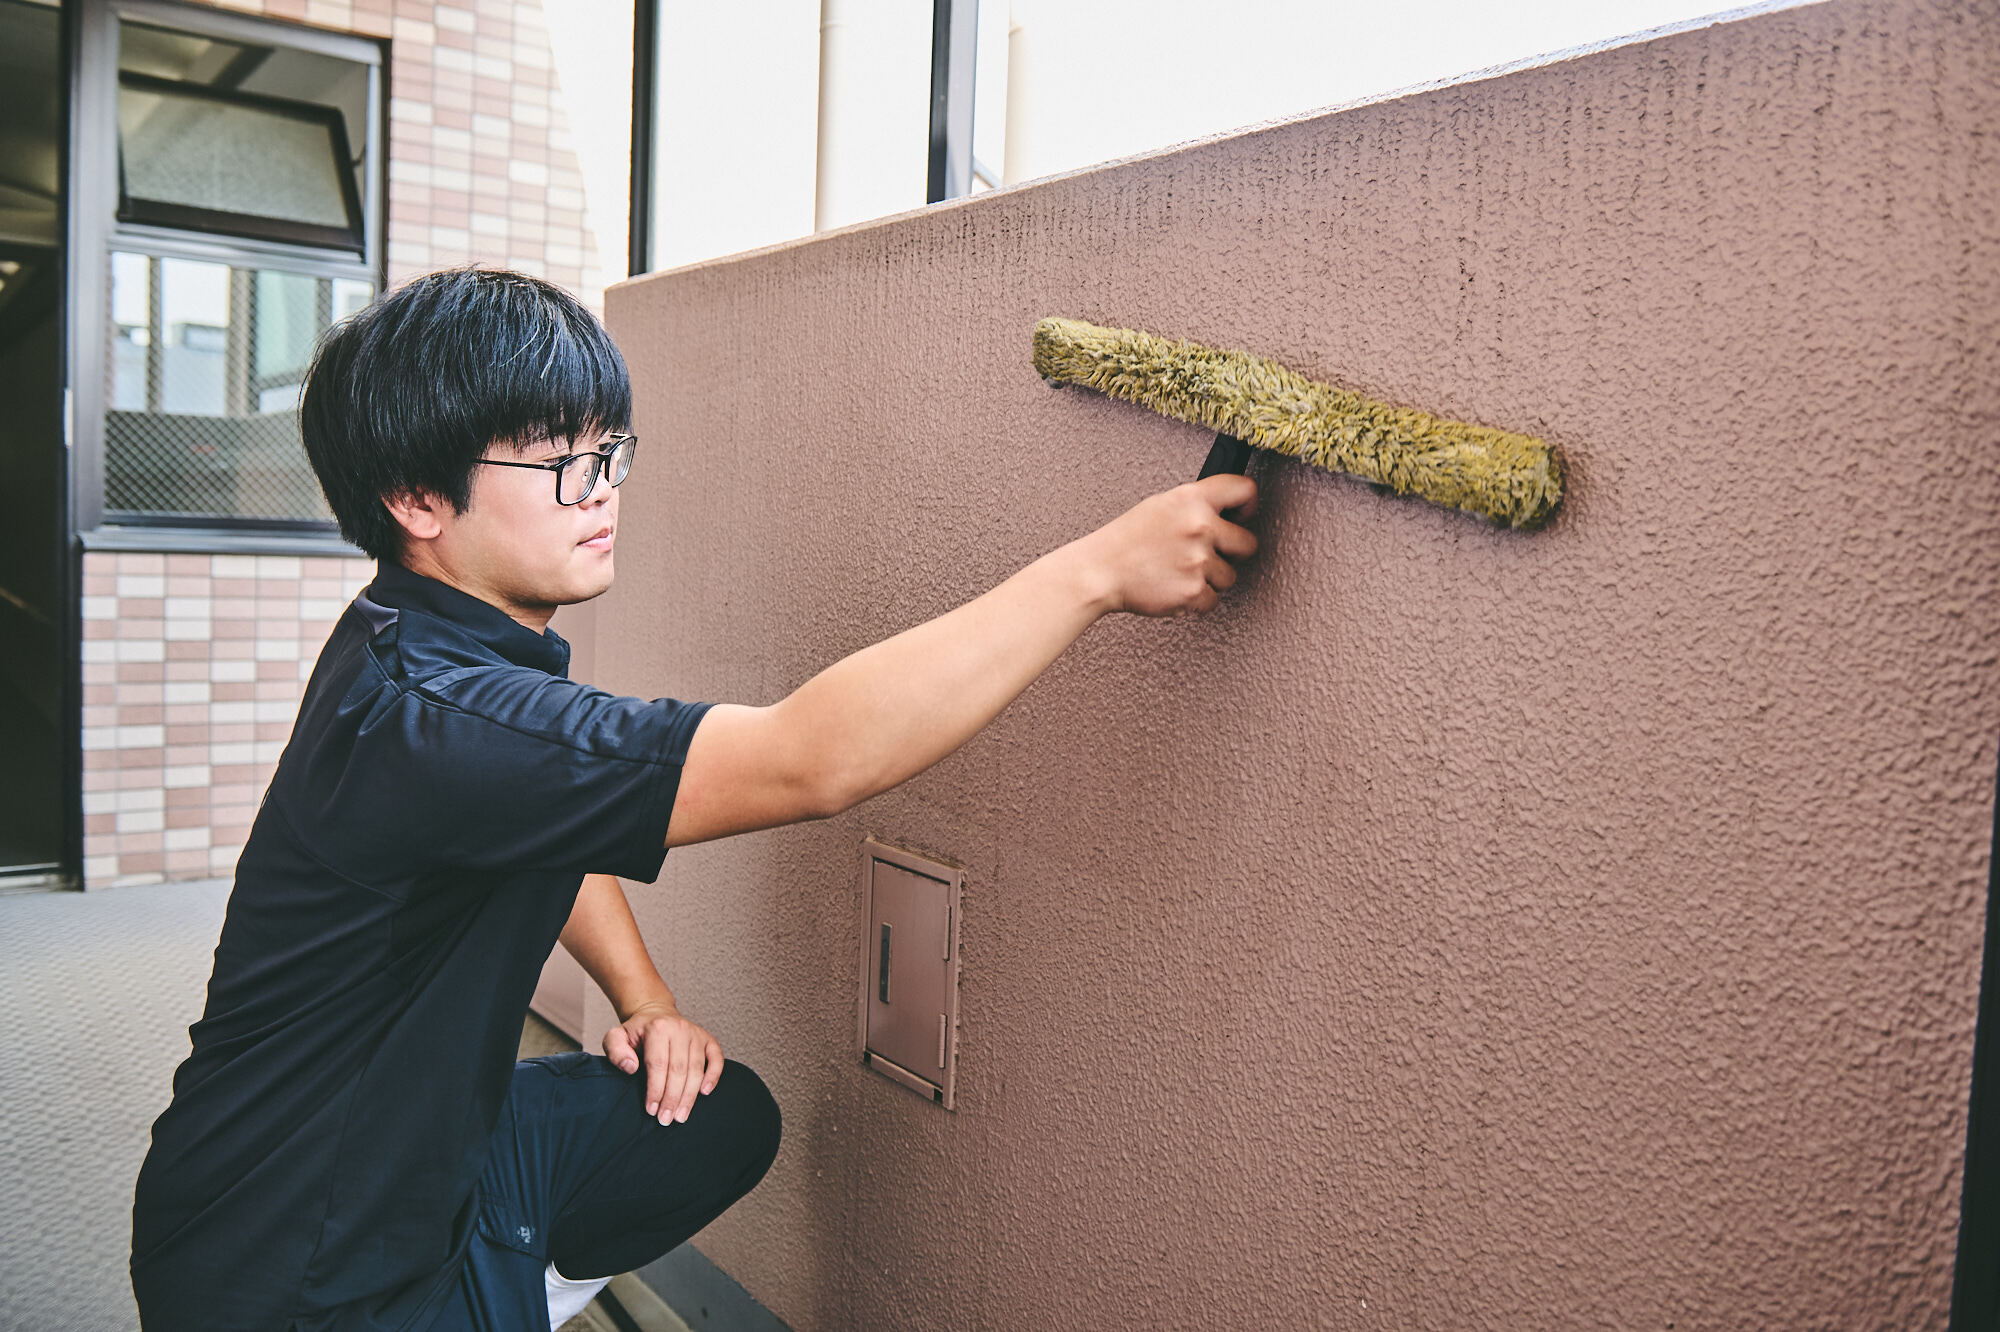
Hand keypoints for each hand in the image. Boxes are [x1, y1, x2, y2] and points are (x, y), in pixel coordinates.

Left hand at [603, 1001, 723, 1124]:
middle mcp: (680, 1029)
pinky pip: (717, 1059)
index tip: (651, 1109)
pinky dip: (713, 1076)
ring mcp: (696, 1034)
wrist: (655, 1015)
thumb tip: (631, 1068)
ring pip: (697, 1069)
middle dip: (672, 1098)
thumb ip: (616, 1051)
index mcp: (658, 1028)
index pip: (658, 1064)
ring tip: (681, 1115)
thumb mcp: (616, 1037)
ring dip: (689, 1095)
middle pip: (679, 1069)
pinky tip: (705, 1092)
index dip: (655, 1089)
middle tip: (666, 1119)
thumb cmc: (636, 1032)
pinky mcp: (708, 1039)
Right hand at [1076, 473, 1259, 616]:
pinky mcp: (1194, 591)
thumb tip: (1228, 512)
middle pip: (1249, 544)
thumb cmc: (1126, 541)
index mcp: (1192, 499)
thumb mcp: (1161, 506)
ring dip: (1210, 579)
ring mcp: (1198, 561)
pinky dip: (1196, 600)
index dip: (1247, 506)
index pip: (1245, 490)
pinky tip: (1175, 586)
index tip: (1240, 517)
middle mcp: (1200, 526)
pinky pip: (1213, 600)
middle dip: (1233, 552)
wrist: (1100, 572)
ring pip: (1230, 577)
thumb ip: (1197, 506)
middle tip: (1209, 554)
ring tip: (1180, 571)